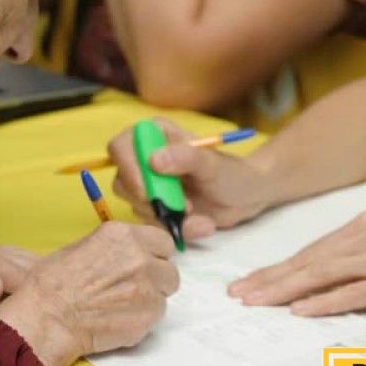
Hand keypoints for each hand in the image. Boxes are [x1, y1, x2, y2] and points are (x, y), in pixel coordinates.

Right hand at [0, 221, 178, 365]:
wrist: (49, 316)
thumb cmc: (55, 283)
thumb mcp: (84, 247)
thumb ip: (117, 248)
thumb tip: (132, 254)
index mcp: (123, 235)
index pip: (163, 242)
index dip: (154, 256)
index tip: (145, 264)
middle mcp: (139, 257)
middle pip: (169, 270)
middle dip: (155, 280)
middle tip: (132, 289)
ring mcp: (147, 287)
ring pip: (164, 294)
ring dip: (150, 300)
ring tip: (122, 306)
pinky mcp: (148, 315)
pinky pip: (156, 316)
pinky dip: (142, 319)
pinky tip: (118, 319)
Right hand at [108, 117, 271, 233]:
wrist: (245, 197)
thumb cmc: (230, 172)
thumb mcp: (212, 164)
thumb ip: (186, 158)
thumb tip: (153, 161)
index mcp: (154, 135)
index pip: (120, 147)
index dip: (127, 169)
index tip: (148, 192)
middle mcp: (143, 158)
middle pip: (122, 182)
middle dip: (152, 202)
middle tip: (186, 207)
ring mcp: (147, 185)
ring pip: (136, 207)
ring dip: (168, 218)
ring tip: (200, 218)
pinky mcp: (154, 208)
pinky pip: (151, 224)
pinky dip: (175, 230)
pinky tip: (200, 225)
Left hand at [228, 211, 365, 316]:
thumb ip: (352, 266)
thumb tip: (313, 289)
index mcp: (359, 228)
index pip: (309, 253)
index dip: (275, 269)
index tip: (247, 282)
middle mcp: (364, 237)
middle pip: (308, 261)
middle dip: (270, 279)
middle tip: (240, 293)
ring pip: (322, 273)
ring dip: (285, 288)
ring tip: (257, 301)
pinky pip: (353, 292)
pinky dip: (324, 300)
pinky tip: (300, 309)